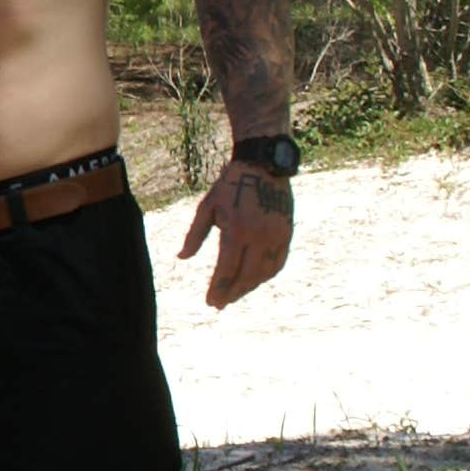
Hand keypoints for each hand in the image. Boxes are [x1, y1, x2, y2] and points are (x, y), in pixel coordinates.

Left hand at [177, 159, 293, 308]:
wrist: (263, 165)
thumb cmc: (229, 186)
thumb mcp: (206, 208)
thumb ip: (194, 235)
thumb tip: (182, 258)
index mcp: (237, 230)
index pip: (227, 269)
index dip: (218, 289)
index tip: (210, 302)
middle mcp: (260, 236)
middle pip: (246, 276)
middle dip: (232, 293)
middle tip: (219, 304)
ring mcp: (277, 236)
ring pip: (264, 273)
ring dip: (248, 287)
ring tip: (233, 295)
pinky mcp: (287, 233)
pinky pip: (278, 263)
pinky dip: (265, 276)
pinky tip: (253, 281)